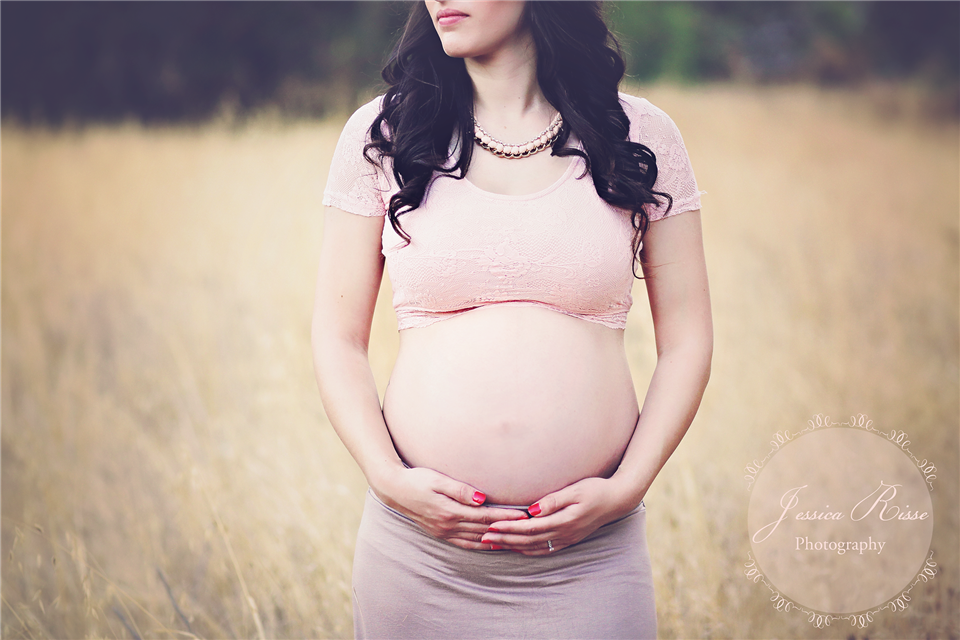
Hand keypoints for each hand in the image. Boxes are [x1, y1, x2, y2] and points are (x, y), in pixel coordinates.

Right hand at [372, 465, 530, 550]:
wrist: (393, 490)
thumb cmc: (417, 479)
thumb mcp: (438, 480)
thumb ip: (461, 490)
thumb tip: (483, 499)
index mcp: (451, 511)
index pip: (486, 516)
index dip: (506, 516)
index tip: (524, 514)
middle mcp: (449, 525)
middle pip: (484, 529)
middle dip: (507, 528)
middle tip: (527, 527)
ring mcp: (444, 531)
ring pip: (476, 539)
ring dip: (496, 539)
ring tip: (515, 539)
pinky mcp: (440, 532)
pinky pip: (464, 543)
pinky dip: (480, 545)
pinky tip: (490, 544)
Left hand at [480, 476, 638, 554]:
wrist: (618, 500)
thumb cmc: (596, 490)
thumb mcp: (576, 490)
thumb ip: (554, 500)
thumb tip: (533, 509)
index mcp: (563, 520)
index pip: (529, 527)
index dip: (509, 527)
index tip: (491, 526)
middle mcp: (563, 533)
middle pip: (528, 540)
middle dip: (505, 539)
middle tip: (484, 538)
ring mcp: (566, 538)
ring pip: (534, 547)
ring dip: (513, 546)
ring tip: (494, 544)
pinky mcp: (569, 539)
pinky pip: (544, 549)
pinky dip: (528, 550)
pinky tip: (517, 548)